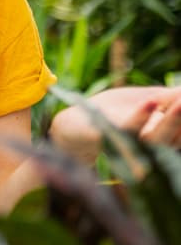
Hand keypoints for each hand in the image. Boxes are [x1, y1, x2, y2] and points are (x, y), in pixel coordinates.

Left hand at [50, 85, 180, 162]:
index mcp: (161, 138)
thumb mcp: (144, 100)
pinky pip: (126, 131)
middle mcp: (149, 147)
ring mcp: (130, 146)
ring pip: (157, 138)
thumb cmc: (112, 112)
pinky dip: (140, 117)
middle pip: (176, 139)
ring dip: (172, 120)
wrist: (74, 124)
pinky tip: (150, 103)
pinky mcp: (108, 139)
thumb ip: (168, 97)